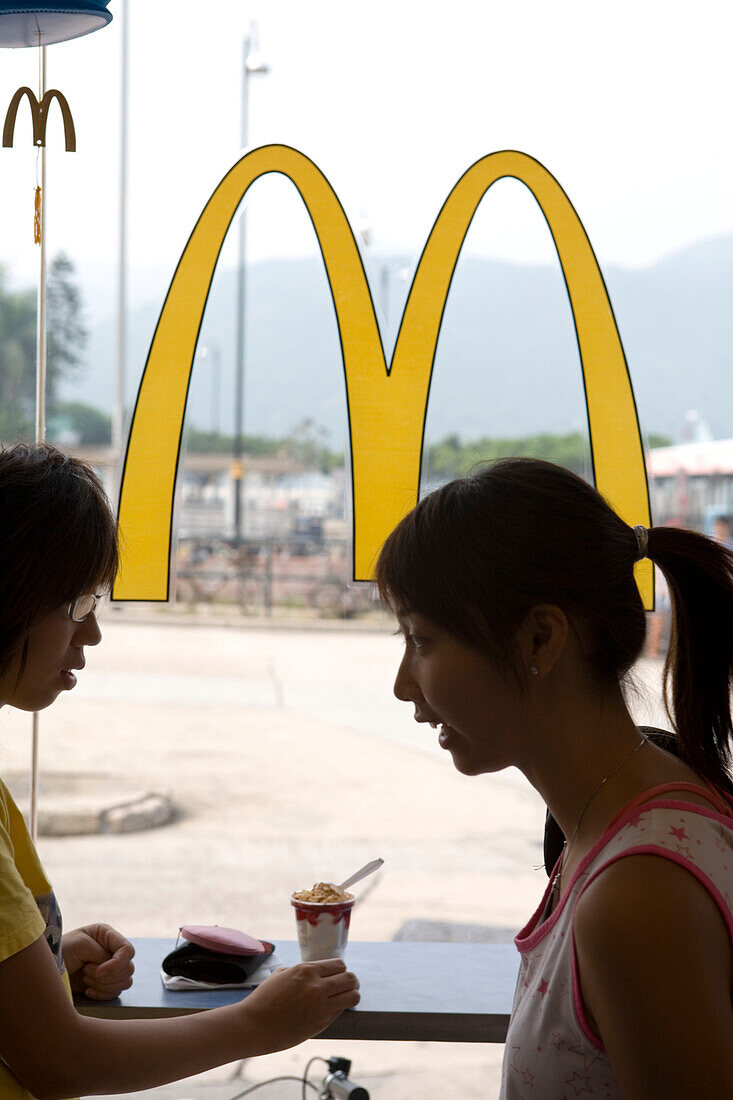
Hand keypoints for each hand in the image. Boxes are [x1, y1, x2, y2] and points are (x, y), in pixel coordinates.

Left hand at [61, 923, 134, 1000]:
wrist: (47, 972)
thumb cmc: (60, 951)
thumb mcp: (80, 945)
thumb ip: (102, 953)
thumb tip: (114, 968)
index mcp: (107, 936)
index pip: (127, 950)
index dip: (117, 964)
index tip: (99, 973)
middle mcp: (112, 951)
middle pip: (128, 968)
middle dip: (107, 976)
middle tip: (85, 972)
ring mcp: (110, 968)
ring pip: (124, 982)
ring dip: (104, 985)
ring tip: (85, 980)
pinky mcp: (105, 984)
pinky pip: (115, 993)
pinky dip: (102, 994)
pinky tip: (86, 991)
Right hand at [240, 958, 359, 1054]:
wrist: (253, 1025)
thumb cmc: (264, 999)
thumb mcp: (282, 974)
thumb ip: (302, 972)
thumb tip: (317, 973)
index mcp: (306, 970)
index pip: (339, 965)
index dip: (340, 970)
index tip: (338, 975)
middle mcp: (317, 986)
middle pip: (350, 978)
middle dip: (351, 981)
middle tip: (348, 986)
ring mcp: (320, 1006)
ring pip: (352, 996)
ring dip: (352, 995)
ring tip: (347, 998)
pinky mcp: (320, 1024)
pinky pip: (340, 1012)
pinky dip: (340, 1010)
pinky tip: (331, 1010)